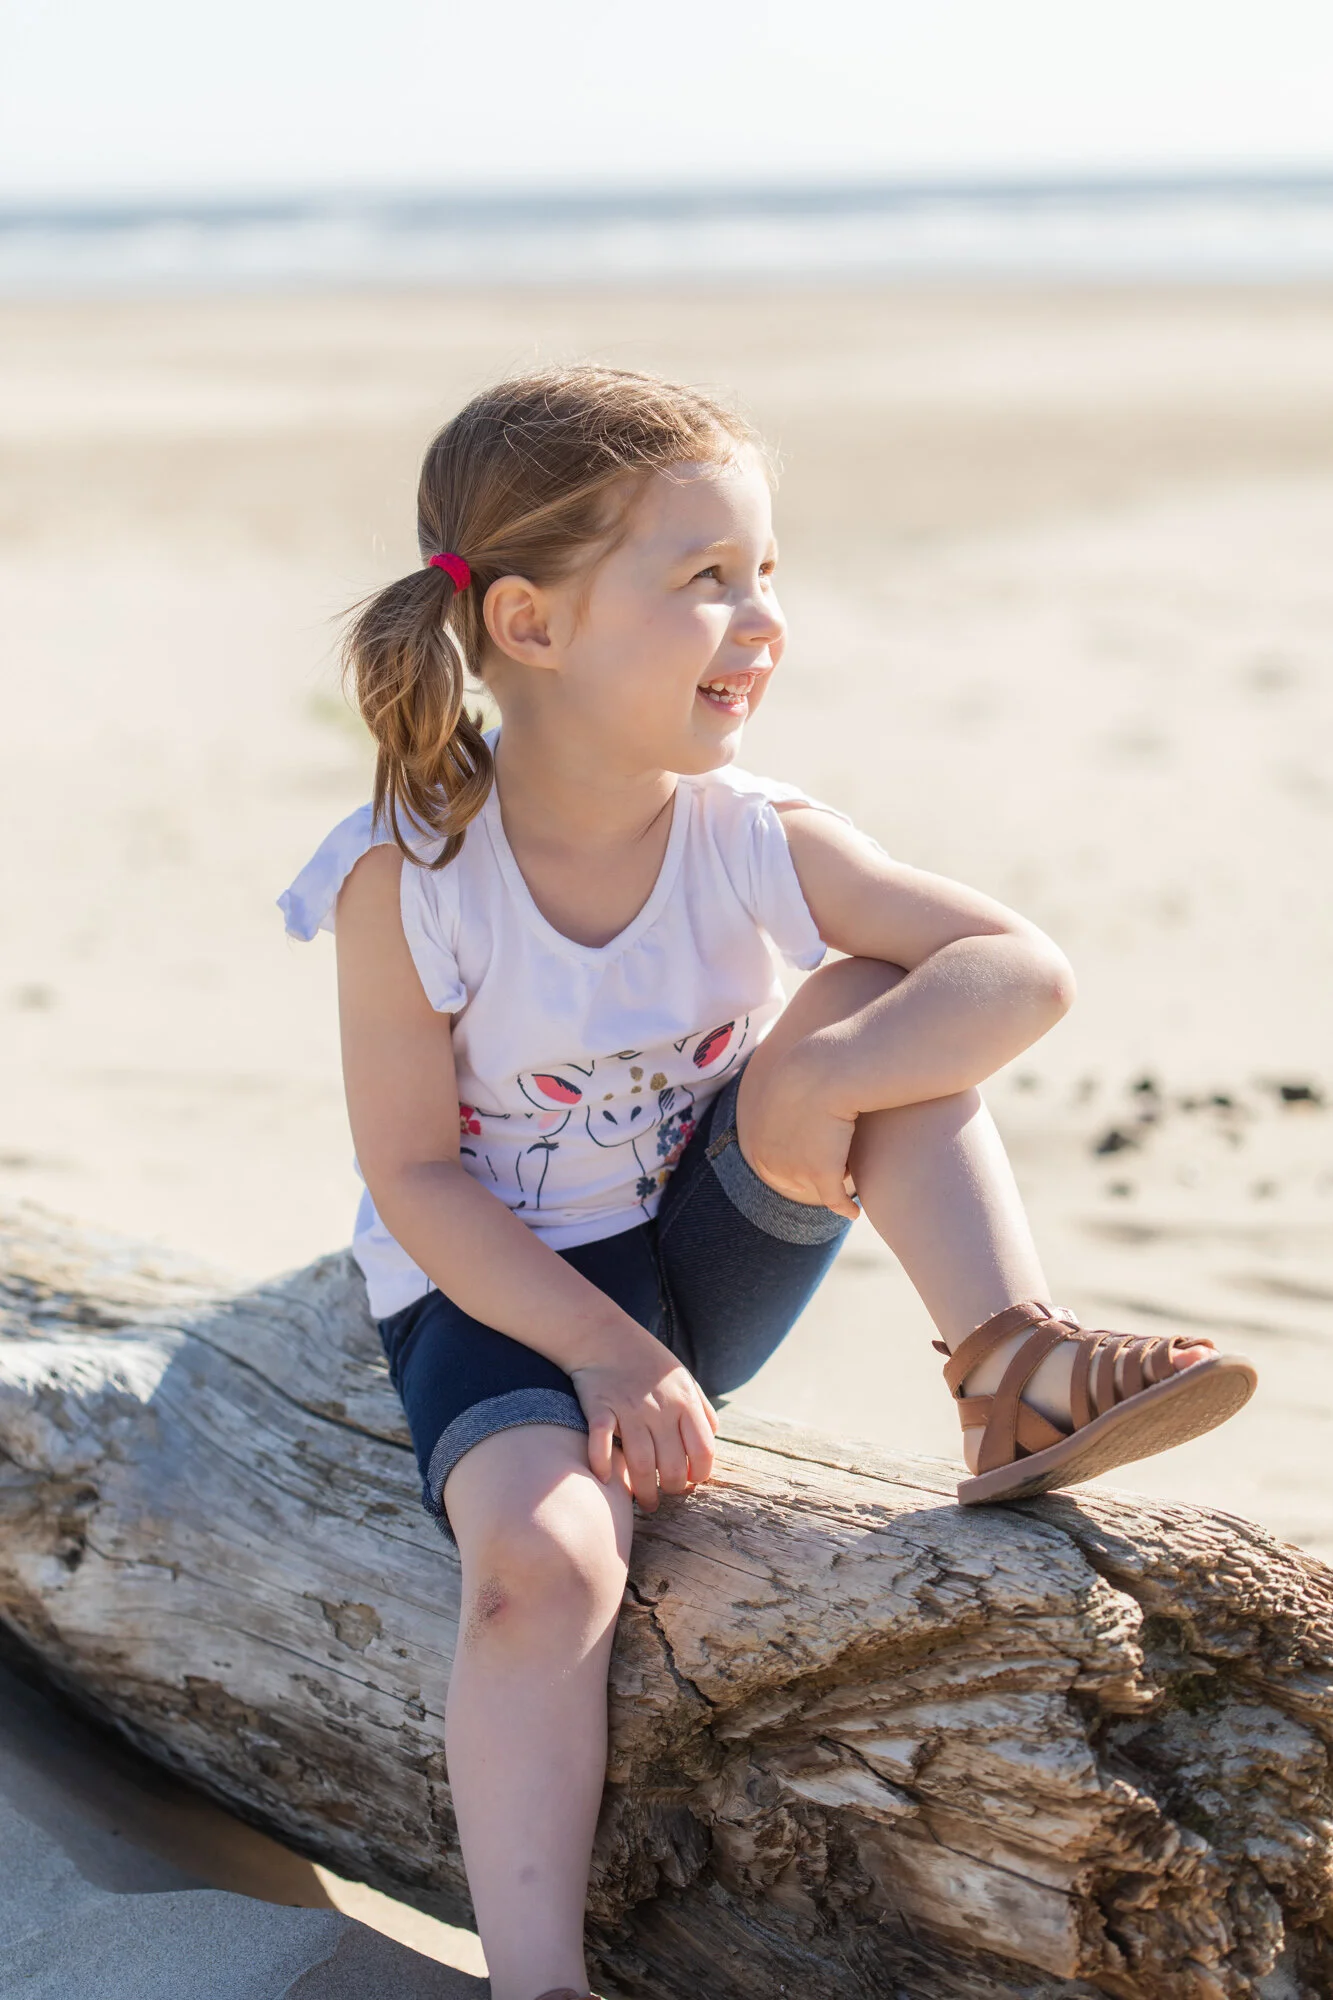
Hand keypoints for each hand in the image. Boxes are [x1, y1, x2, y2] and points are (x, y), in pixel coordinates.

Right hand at [570, 1326, 718, 1510]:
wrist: (604, 1335)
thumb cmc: (648, 1361)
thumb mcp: (684, 1379)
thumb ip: (702, 1409)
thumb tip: (712, 1439)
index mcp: (685, 1402)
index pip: (702, 1451)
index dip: (700, 1475)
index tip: (691, 1483)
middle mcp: (660, 1408)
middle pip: (670, 1465)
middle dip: (671, 1489)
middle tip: (665, 1496)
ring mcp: (629, 1409)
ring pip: (640, 1463)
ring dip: (643, 1491)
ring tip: (645, 1503)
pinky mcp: (600, 1408)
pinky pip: (602, 1442)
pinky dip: (602, 1464)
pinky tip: (606, 1480)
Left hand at [737, 1042, 860, 1219]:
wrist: (822, 1071)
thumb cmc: (810, 1069)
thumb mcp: (786, 1083)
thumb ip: (783, 1097)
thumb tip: (787, 1098)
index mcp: (756, 1140)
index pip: (771, 1166)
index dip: (790, 1165)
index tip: (807, 1162)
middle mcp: (771, 1161)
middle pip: (792, 1179)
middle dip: (809, 1174)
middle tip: (830, 1163)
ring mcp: (795, 1170)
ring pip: (818, 1184)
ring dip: (832, 1177)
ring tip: (849, 1165)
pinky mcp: (822, 1175)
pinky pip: (834, 1200)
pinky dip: (845, 1207)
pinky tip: (854, 1211)